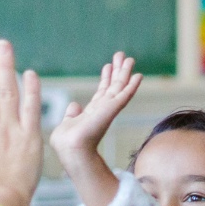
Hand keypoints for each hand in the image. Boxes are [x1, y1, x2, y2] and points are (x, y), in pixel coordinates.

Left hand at [48, 52, 141, 205]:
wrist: (71, 149)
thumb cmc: (66, 143)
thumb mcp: (67, 124)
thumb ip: (72, 114)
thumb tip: (74, 104)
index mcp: (92, 113)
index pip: (101, 93)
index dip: (105, 79)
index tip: (108, 66)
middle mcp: (102, 110)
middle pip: (113, 87)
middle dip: (118, 71)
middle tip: (122, 55)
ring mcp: (108, 110)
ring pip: (120, 87)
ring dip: (125, 73)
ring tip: (130, 58)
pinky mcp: (111, 110)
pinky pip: (124, 96)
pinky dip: (132, 86)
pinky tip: (139, 76)